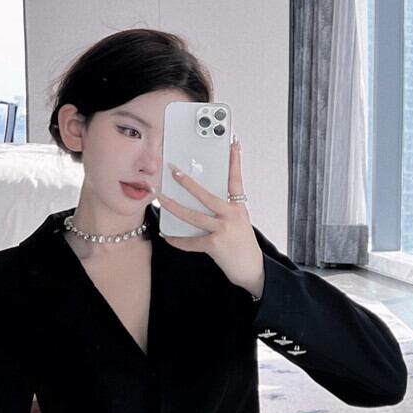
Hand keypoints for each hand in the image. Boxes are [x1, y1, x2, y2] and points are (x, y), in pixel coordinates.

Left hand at [157, 137, 264, 296]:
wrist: (251, 268)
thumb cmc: (242, 244)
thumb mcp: (239, 221)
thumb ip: (224, 209)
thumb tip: (200, 200)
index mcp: (238, 207)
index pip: (236, 179)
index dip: (234, 161)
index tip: (232, 144)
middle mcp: (231, 216)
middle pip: (206, 195)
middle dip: (187, 182)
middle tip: (173, 170)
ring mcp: (223, 230)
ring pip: (193, 216)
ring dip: (174, 207)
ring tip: (160, 199)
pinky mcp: (215, 245)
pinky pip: (191, 242)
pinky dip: (178, 240)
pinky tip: (168, 237)